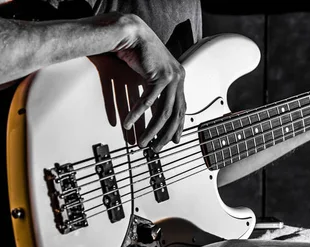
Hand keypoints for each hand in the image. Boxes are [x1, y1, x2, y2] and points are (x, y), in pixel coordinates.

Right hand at [115, 14, 185, 151]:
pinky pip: (148, 101)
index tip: (173, 141)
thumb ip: (157, 92)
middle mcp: (178, 79)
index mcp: (179, 80)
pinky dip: (137, 114)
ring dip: (150, 130)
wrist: (132, 34)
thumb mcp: (152, 76)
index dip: (178, 127)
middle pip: (174, 115)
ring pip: (162, 112)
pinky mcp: (159, 76)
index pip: (181, 109)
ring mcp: (171, 78)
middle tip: (155, 149)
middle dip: (164, 135)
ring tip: (141, 143)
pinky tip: (129, 124)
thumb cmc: (139, 54)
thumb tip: (155, 110)